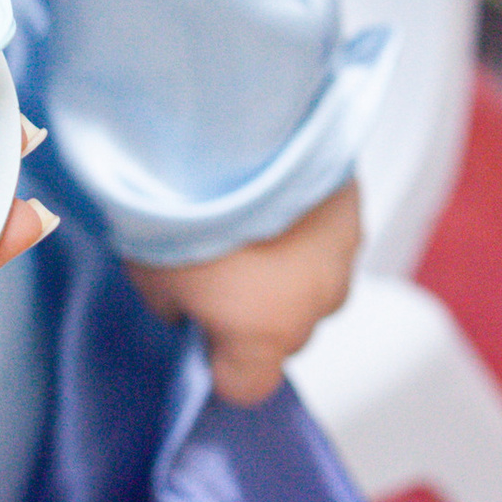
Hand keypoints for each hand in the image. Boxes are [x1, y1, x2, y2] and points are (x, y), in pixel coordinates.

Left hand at [124, 178, 360, 403]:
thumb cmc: (179, 200)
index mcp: (267, 333)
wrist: (225, 116)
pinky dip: (303, 219)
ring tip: (242, 216)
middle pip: (286, 330)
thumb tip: (183, 311)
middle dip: (256, 307)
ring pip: (312, 278)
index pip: (247, 385)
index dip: (218, 364)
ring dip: (286, 260)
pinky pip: (326, 230)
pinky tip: (267, 186)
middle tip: (214, 259)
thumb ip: (172, 308)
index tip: (197, 334)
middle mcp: (317, 302)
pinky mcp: (353, 200)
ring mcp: (343, 249)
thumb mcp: (147, 271)